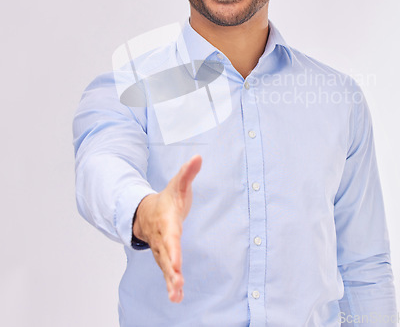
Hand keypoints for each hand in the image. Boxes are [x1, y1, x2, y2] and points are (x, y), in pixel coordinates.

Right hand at [132, 154, 201, 302]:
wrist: (147, 212)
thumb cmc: (168, 198)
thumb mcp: (178, 184)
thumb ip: (188, 173)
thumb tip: (198, 156)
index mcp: (167, 221)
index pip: (170, 236)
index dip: (173, 249)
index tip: (176, 262)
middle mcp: (163, 238)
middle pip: (166, 256)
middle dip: (171, 270)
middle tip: (177, 282)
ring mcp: (161, 249)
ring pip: (165, 267)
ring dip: (171, 281)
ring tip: (176, 296)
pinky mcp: (164, 257)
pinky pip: (167, 272)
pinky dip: (171, 285)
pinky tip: (177, 298)